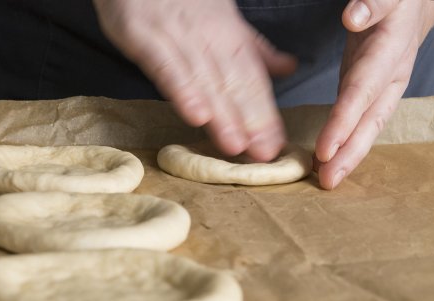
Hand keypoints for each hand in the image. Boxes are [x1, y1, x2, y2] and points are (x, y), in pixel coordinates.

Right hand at [93, 0, 296, 160]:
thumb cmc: (182, 0)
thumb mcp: (225, 19)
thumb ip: (254, 48)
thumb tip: (289, 67)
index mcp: (229, 35)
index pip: (252, 80)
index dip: (264, 114)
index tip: (275, 145)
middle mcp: (208, 37)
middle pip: (233, 83)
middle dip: (250, 120)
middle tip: (262, 153)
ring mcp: (176, 36)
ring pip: (204, 80)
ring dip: (222, 114)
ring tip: (235, 144)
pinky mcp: (143, 35)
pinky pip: (166, 66)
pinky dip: (182, 90)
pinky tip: (196, 115)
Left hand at [314, 0, 433, 188]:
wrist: (412, 9)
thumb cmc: (395, 4)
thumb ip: (373, 4)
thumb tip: (353, 15)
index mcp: (389, 55)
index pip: (361, 92)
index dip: (343, 121)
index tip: (325, 149)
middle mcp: (388, 80)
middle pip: (369, 122)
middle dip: (348, 154)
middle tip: (327, 181)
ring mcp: (381, 92)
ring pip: (366, 129)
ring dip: (347, 157)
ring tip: (326, 180)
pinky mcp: (369, 96)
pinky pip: (358, 124)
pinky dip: (343, 144)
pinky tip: (325, 161)